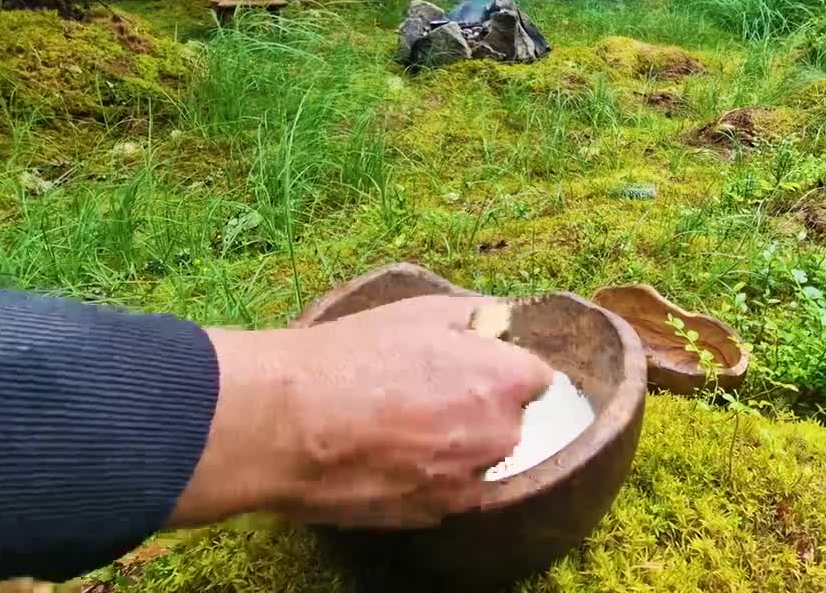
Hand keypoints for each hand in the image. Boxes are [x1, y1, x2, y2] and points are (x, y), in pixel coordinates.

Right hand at [171, 295, 553, 529]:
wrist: (289, 422)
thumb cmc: (353, 358)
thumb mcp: (420, 311)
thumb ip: (477, 316)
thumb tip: (499, 321)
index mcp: (505, 381)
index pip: (536, 377)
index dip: (501, 367)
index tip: (470, 363)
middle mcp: (500, 436)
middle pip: (509, 420)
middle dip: (480, 407)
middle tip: (424, 391)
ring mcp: (468, 482)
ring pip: (477, 458)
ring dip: (454, 445)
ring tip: (398, 423)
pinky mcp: (434, 514)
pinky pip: (447, 489)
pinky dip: (427, 475)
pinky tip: (387, 453)